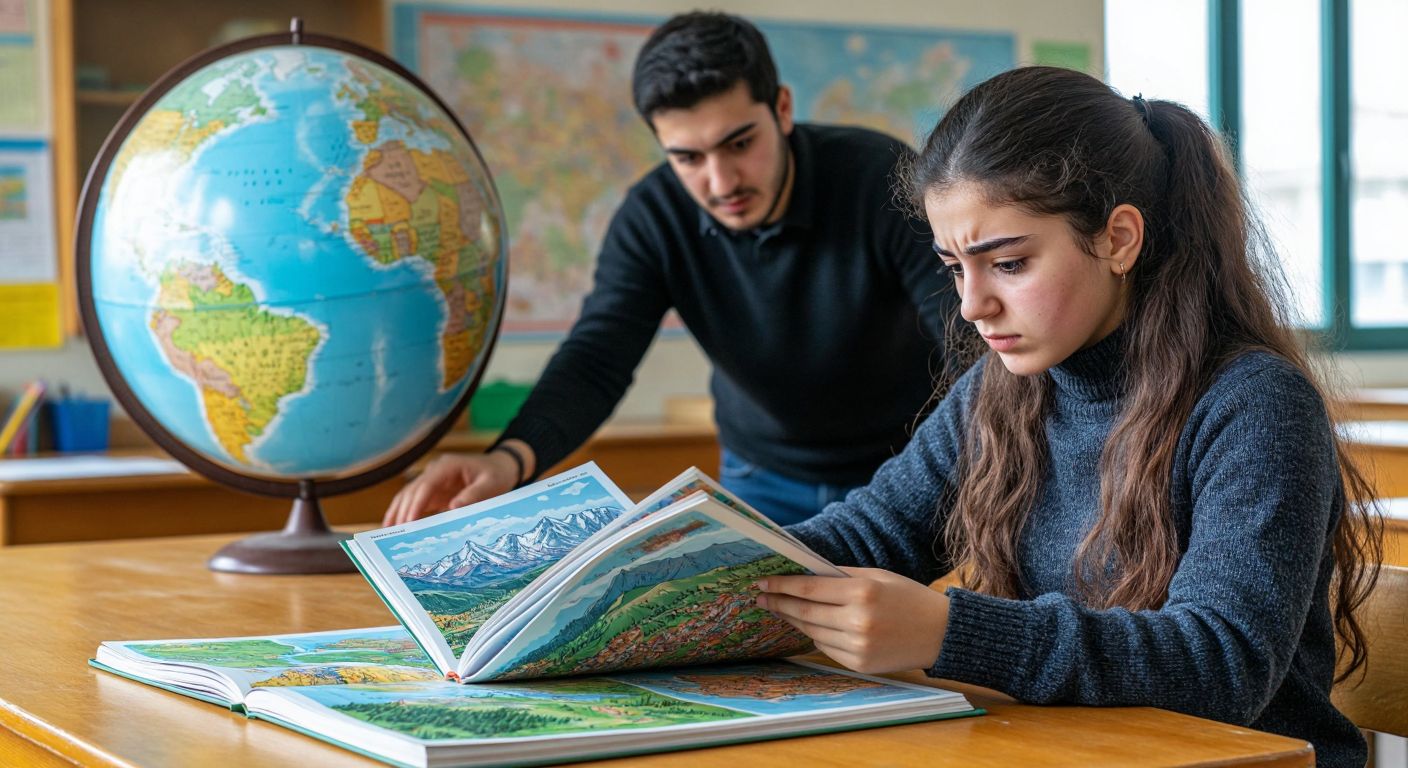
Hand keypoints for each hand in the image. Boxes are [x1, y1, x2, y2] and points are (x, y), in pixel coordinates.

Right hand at [381, 445, 528, 525]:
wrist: (499, 467)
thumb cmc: (497, 474)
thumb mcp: (491, 484)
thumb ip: (474, 495)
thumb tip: (454, 507)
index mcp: (448, 465)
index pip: (426, 484)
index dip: (416, 503)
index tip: (409, 521)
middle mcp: (435, 470)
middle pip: (413, 490)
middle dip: (403, 511)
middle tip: (395, 533)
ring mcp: (432, 480)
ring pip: (408, 495)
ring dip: (397, 512)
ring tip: (386, 531)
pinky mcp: (433, 491)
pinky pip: (414, 501)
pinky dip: (404, 513)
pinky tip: (396, 526)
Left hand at [756, 567, 948, 674]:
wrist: (939, 633)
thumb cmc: (907, 597)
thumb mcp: (876, 576)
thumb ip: (840, 576)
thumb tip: (803, 575)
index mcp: (862, 592)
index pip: (809, 589)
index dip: (782, 585)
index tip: (763, 582)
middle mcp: (858, 621)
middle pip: (805, 612)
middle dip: (779, 604)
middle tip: (761, 598)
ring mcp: (858, 646)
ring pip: (812, 632)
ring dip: (793, 620)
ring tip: (780, 609)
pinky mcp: (860, 664)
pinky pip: (826, 648)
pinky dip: (816, 635)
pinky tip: (809, 625)